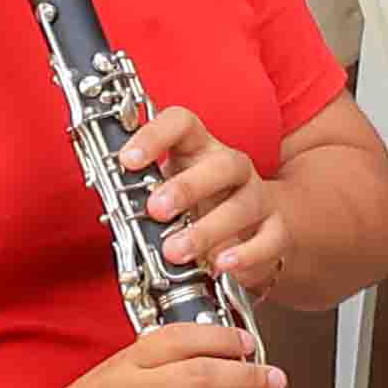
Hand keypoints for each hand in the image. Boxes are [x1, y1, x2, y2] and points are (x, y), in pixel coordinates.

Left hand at [115, 104, 285, 289]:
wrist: (257, 228)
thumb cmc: (199, 207)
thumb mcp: (168, 192)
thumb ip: (142, 194)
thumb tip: (110, 203)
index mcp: (199, 149)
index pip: (182, 123)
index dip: (155, 136)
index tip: (128, 160)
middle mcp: (232, 168)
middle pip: (222, 164)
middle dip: (187, 187)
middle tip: (156, 210)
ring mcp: (258, 197)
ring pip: (244, 204)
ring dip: (208, 229)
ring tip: (177, 251)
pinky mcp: (277, 230)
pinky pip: (270, 238)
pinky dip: (246, 253)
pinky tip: (221, 264)